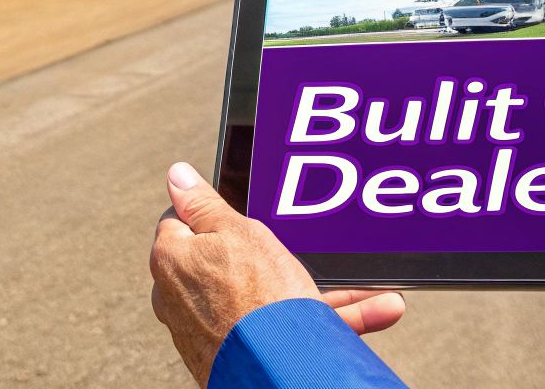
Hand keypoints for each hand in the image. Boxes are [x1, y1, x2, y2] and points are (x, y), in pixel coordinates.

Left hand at [149, 161, 403, 385]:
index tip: (246, 219)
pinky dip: (322, 321)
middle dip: (282, 258)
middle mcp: (180, 298)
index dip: (216, 215)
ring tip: (368, 291)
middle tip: (315, 255)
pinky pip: (281, 329)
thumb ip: (205, 204)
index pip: (183, 221)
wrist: (278, 376)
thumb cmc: (257, 300)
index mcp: (172, 259)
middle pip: (234, 261)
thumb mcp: (238, 232)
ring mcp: (209, 329)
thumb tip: (176, 176)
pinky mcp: (237, 354)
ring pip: (270, 298)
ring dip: (323, 294)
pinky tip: (372, 312)